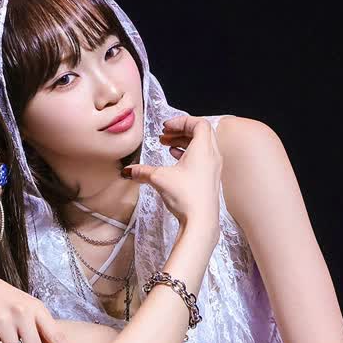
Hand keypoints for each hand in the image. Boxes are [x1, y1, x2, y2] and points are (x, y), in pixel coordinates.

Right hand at [126, 114, 221, 232]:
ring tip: (168, 145)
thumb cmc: (187, 197)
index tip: (167, 126)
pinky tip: (176, 159)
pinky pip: (202, 157)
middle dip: (181, 130)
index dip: (181, 121)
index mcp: (203, 149)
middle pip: (201, 132)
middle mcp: (212, 155)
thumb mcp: (159, 179)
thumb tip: (128, 170)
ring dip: (184, 142)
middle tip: (165, 134)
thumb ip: (142, 172)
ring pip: (202, 145)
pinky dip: (189, 153)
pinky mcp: (210, 178)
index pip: (198, 124)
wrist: (201, 220)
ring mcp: (213, 167)